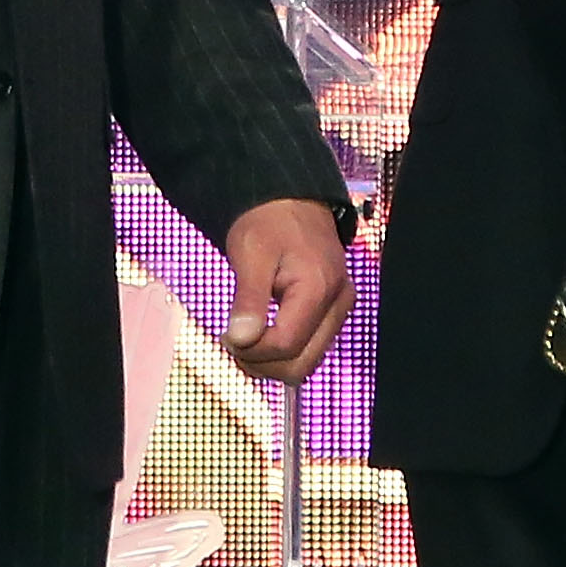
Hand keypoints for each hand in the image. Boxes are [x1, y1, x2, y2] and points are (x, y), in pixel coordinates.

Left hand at [216, 196, 353, 381]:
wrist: (291, 202)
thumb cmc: (269, 222)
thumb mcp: (250, 254)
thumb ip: (248, 299)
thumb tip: (241, 340)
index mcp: (319, 287)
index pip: (286, 345)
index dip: (252, 350)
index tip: (226, 336)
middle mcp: (338, 302)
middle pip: (300, 364)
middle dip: (262, 363)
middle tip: (233, 341)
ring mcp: (339, 309)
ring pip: (306, 363)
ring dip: (271, 362)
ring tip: (244, 338)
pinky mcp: (332, 313)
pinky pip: (309, 349)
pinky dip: (283, 352)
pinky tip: (260, 334)